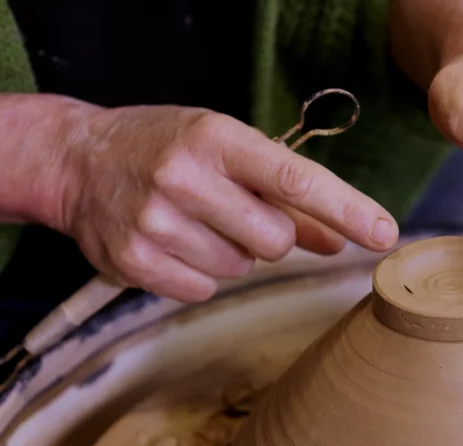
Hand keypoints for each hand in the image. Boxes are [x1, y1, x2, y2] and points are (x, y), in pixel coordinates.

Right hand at [54, 105, 398, 301]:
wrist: (78, 162)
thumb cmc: (168, 149)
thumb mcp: (227, 151)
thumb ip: (285, 196)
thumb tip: (339, 240)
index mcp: (215, 138)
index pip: (294, 177)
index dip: (345, 208)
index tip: (384, 233)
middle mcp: (183, 177)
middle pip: (274, 239)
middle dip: (270, 235)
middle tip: (237, 213)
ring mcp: (155, 222)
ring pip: (239, 268)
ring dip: (231, 253)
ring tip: (196, 222)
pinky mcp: (134, 262)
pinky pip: (203, 290)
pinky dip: (200, 274)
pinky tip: (175, 243)